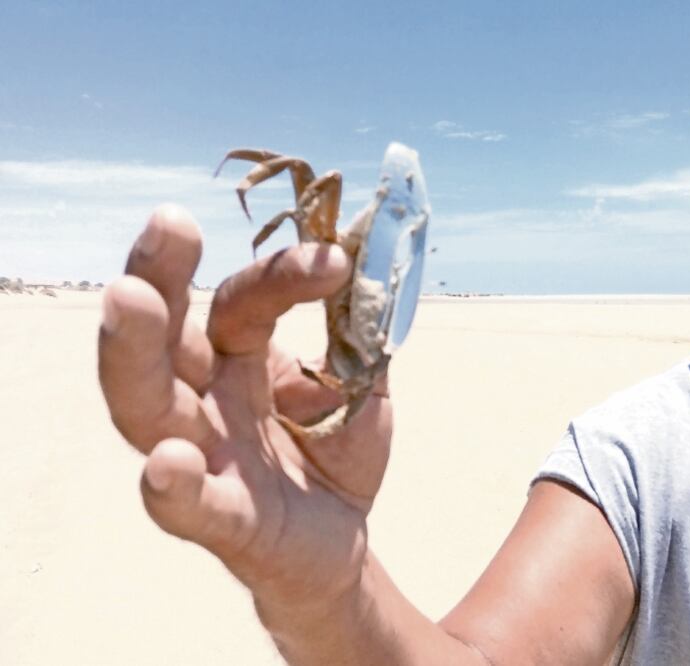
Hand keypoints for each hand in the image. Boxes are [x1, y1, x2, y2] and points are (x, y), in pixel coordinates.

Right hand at [98, 204, 391, 607]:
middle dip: (158, 277)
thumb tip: (375, 259)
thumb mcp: (363, 385)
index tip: (339, 259)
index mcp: (238, 357)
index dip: (282, 274)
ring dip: (133, 354)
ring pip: (146, 406)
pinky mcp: (223, 518)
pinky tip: (167, 462)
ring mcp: (205, 457)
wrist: (340, 538)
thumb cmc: (334, 452)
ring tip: (129, 298)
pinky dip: (173, 486)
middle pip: (165, 337)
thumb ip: (364, 333)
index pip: (244, 301)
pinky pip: (187, 504)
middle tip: (168, 222)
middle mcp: (205, 398)